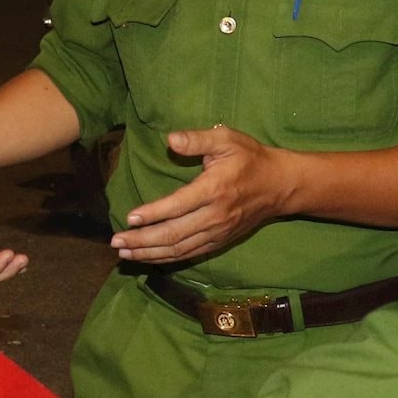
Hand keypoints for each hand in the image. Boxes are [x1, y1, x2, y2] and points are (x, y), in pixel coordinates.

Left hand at [111, 125, 292, 265]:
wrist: (281, 185)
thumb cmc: (250, 158)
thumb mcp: (227, 139)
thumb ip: (197, 139)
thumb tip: (170, 140)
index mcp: (214, 190)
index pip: (177, 206)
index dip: (152, 214)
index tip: (129, 218)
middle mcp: (215, 216)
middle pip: (174, 235)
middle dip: (142, 241)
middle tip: (116, 242)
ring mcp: (218, 232)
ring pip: (179, 249)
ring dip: (150, 253)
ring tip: (125, 253)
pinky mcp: (220, 241)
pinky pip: (190, 254)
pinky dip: (167, 258)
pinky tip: (149, 257)